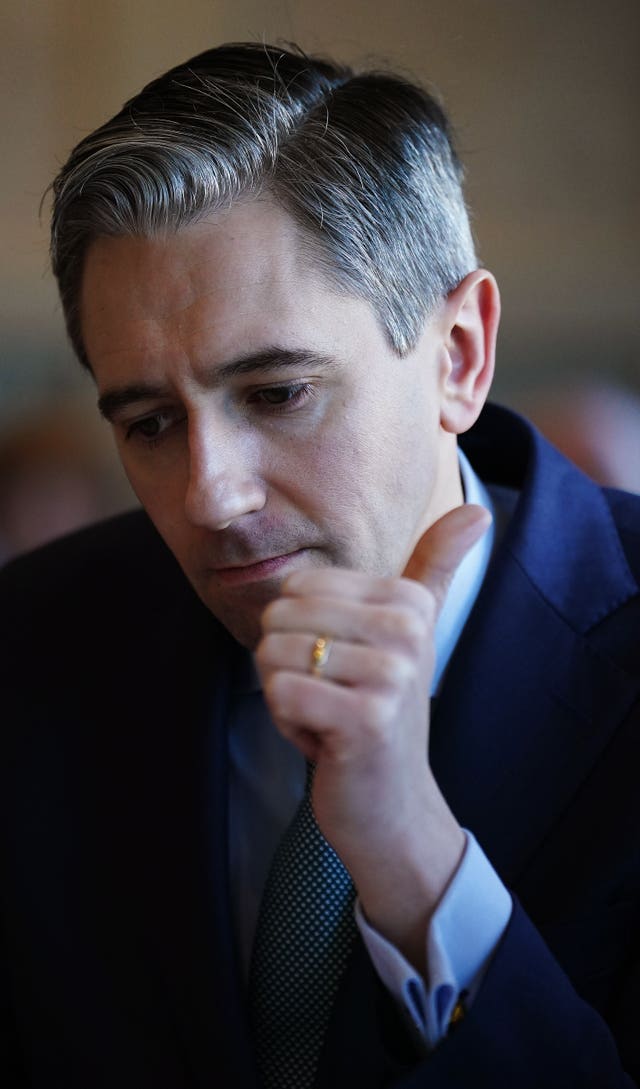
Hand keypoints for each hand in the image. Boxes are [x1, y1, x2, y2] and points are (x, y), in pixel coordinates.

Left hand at [256, 504, 490, 970]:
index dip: (302, 633)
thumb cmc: (381, 711)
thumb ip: (434, 567)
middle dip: (289, 666)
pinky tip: (326, 741)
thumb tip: (476, 510)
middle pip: (278, 616)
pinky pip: (278, 693)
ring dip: (288, 698)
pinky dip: (287, 725)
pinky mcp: (364, 719)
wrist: (390, 803)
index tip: (344, 669)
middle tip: (335, 698)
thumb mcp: (408, 633)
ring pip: (271, 655)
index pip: (296, 587)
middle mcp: (406, 630)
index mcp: (409, 601)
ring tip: (332, 718)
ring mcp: (390, 675)